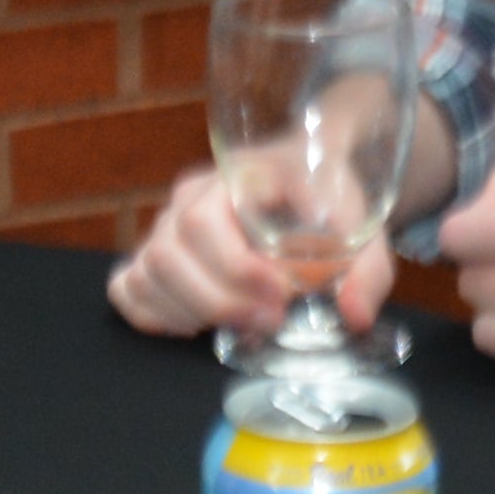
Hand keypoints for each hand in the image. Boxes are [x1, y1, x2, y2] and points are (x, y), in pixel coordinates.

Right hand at [109, 162, 391, 343]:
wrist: (307, 169)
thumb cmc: (327, 196)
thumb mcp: (362, 227)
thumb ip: (367, 272)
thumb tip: (354, 315)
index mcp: (238, 175)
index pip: (205, 219)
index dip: (234, 268)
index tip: (281, 296)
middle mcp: (192, 193)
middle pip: (171, 252)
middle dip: (219, 300)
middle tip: (269, 321)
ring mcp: (168, 222)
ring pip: (147, 271)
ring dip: (190, 311)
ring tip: (240, 325)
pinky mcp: (157, 250)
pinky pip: (127, 285)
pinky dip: (152, 313)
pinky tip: (194, 324)